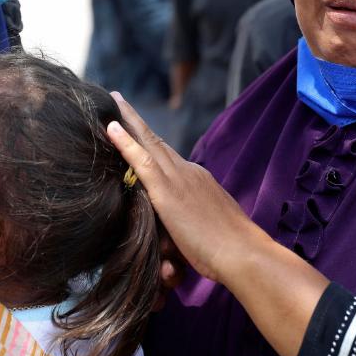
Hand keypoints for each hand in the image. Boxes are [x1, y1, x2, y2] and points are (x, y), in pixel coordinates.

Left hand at [108, 92, 329, 355]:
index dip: (151, 141)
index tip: (139, 127)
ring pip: (149, 142)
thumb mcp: (207, 231)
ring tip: (113, 102)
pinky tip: (111, 128)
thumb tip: (173, 236)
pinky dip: (125, 142)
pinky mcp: (168, 192)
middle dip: (137, 122)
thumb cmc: (230, 253)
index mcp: (198, 181)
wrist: (244, 254)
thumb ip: (189, 225)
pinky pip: (142, 160)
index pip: (169, 157)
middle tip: (119, 101)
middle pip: (157, 142)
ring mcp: (178, 179)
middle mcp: (188, 173)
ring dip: (129, 121)